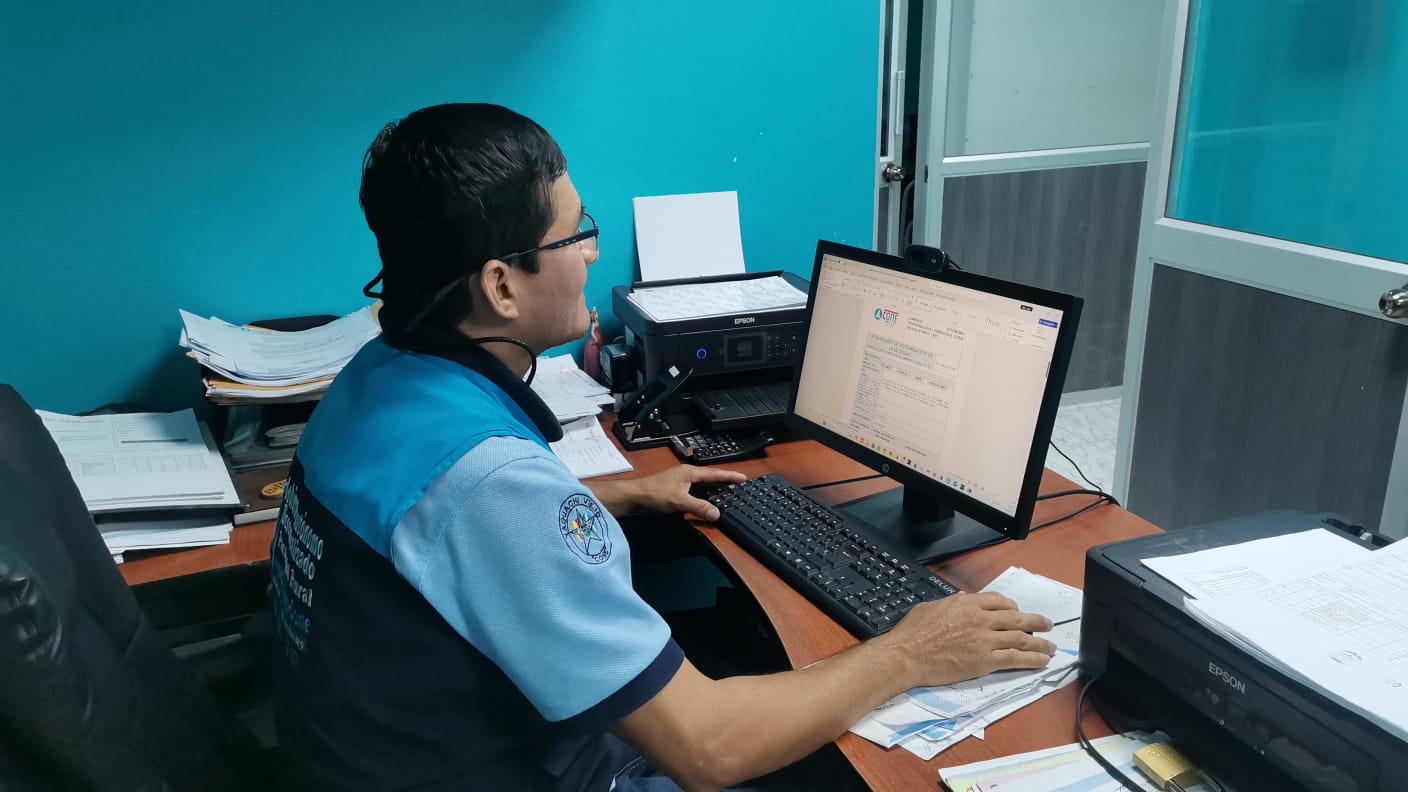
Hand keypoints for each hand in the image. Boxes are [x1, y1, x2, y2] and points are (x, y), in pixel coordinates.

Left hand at [632, 465, 746, 520]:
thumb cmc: (654, 493)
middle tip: (738, 485)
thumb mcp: (680, 501)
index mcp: (690, 472)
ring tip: (726, 493)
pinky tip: (705, 501)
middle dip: (724, 481)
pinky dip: (703, 495)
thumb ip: (699, 507)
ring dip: (713, 489)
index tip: (743, 477)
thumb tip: (717, 513)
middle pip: (710, 477)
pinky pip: (694, 491)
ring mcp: (680, 481)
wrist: (634, 496)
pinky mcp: (675, 489)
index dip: (730, 476)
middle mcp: (687, 474)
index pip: (715, 473)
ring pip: (702, 485)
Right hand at [877, 592, 1055, 687]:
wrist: (907, 655)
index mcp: (967, 604)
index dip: (1013, 607)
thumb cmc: (912, 632)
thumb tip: (960, 601)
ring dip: (1040, 643)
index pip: (1000, 601)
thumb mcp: (931, 607)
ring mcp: (984, 641)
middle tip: (1047, 625)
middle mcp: (980, 619)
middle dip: (1036, 622)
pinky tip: (1042, 661)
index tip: (1018, 612)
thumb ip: (950, 604)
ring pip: (1021, 639)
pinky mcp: (984, 661)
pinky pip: (1014, 658)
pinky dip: (1032, 659)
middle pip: (1017, 618)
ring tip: (1051, 646)